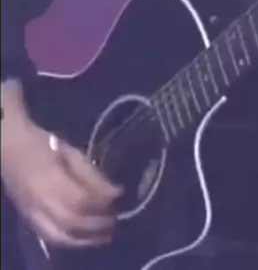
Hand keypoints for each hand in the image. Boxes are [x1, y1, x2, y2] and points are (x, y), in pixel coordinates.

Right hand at [1, 116, 121, 248]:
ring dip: (86, 239)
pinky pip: (51, 238)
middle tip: (116, 218)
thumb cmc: (44, 145)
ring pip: (61, 236)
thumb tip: (114, 191)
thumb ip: (90, 173)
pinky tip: (86, 237)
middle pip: (73, 221)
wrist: (11, 149)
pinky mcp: (29, 220)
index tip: (119, 194)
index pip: (81, 198)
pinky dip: (71, 241)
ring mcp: (32, 213)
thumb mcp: (70, 151)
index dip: (103, 200)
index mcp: (50, 179)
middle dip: (97, 223)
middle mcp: (40, 201)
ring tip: (105, 235)